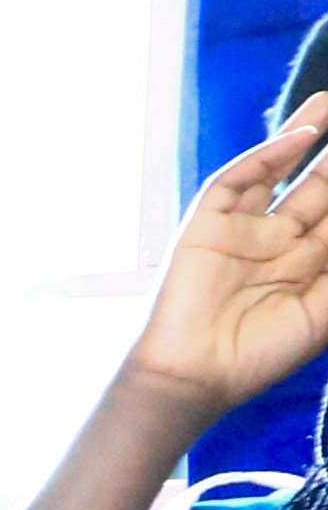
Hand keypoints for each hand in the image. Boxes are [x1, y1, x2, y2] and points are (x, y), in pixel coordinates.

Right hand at [128, 98, 327, 422]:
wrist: (195, 374)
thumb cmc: (260, 354)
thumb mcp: (323, 312)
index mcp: (308, 266)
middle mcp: (278, 242)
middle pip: (318, 185)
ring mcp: (242, 230)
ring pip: (280, 171)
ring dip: (305, 134)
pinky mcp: (207, 224)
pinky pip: (239, 181)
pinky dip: (268, 156)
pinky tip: (301, 136)